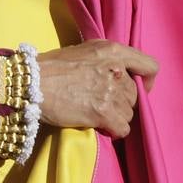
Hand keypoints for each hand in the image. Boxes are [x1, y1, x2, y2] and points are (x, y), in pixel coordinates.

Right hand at [36, 40, 158, 138]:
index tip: (138, 88)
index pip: (150, 66)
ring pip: (129, 113)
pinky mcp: (103, 113)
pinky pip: (122, 129)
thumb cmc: (52, 67)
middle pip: (136, 94)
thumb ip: (106, 59)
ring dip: (116, 117)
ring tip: (97, 115)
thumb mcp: (84, 51)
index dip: (146, 81)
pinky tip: (101, 127)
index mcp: (113, 51)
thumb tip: (119, 74)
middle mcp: (116, 70)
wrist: (32, 84)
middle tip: (104, 105)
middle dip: (123, 102)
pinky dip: (114, 131)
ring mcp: (111, 92)